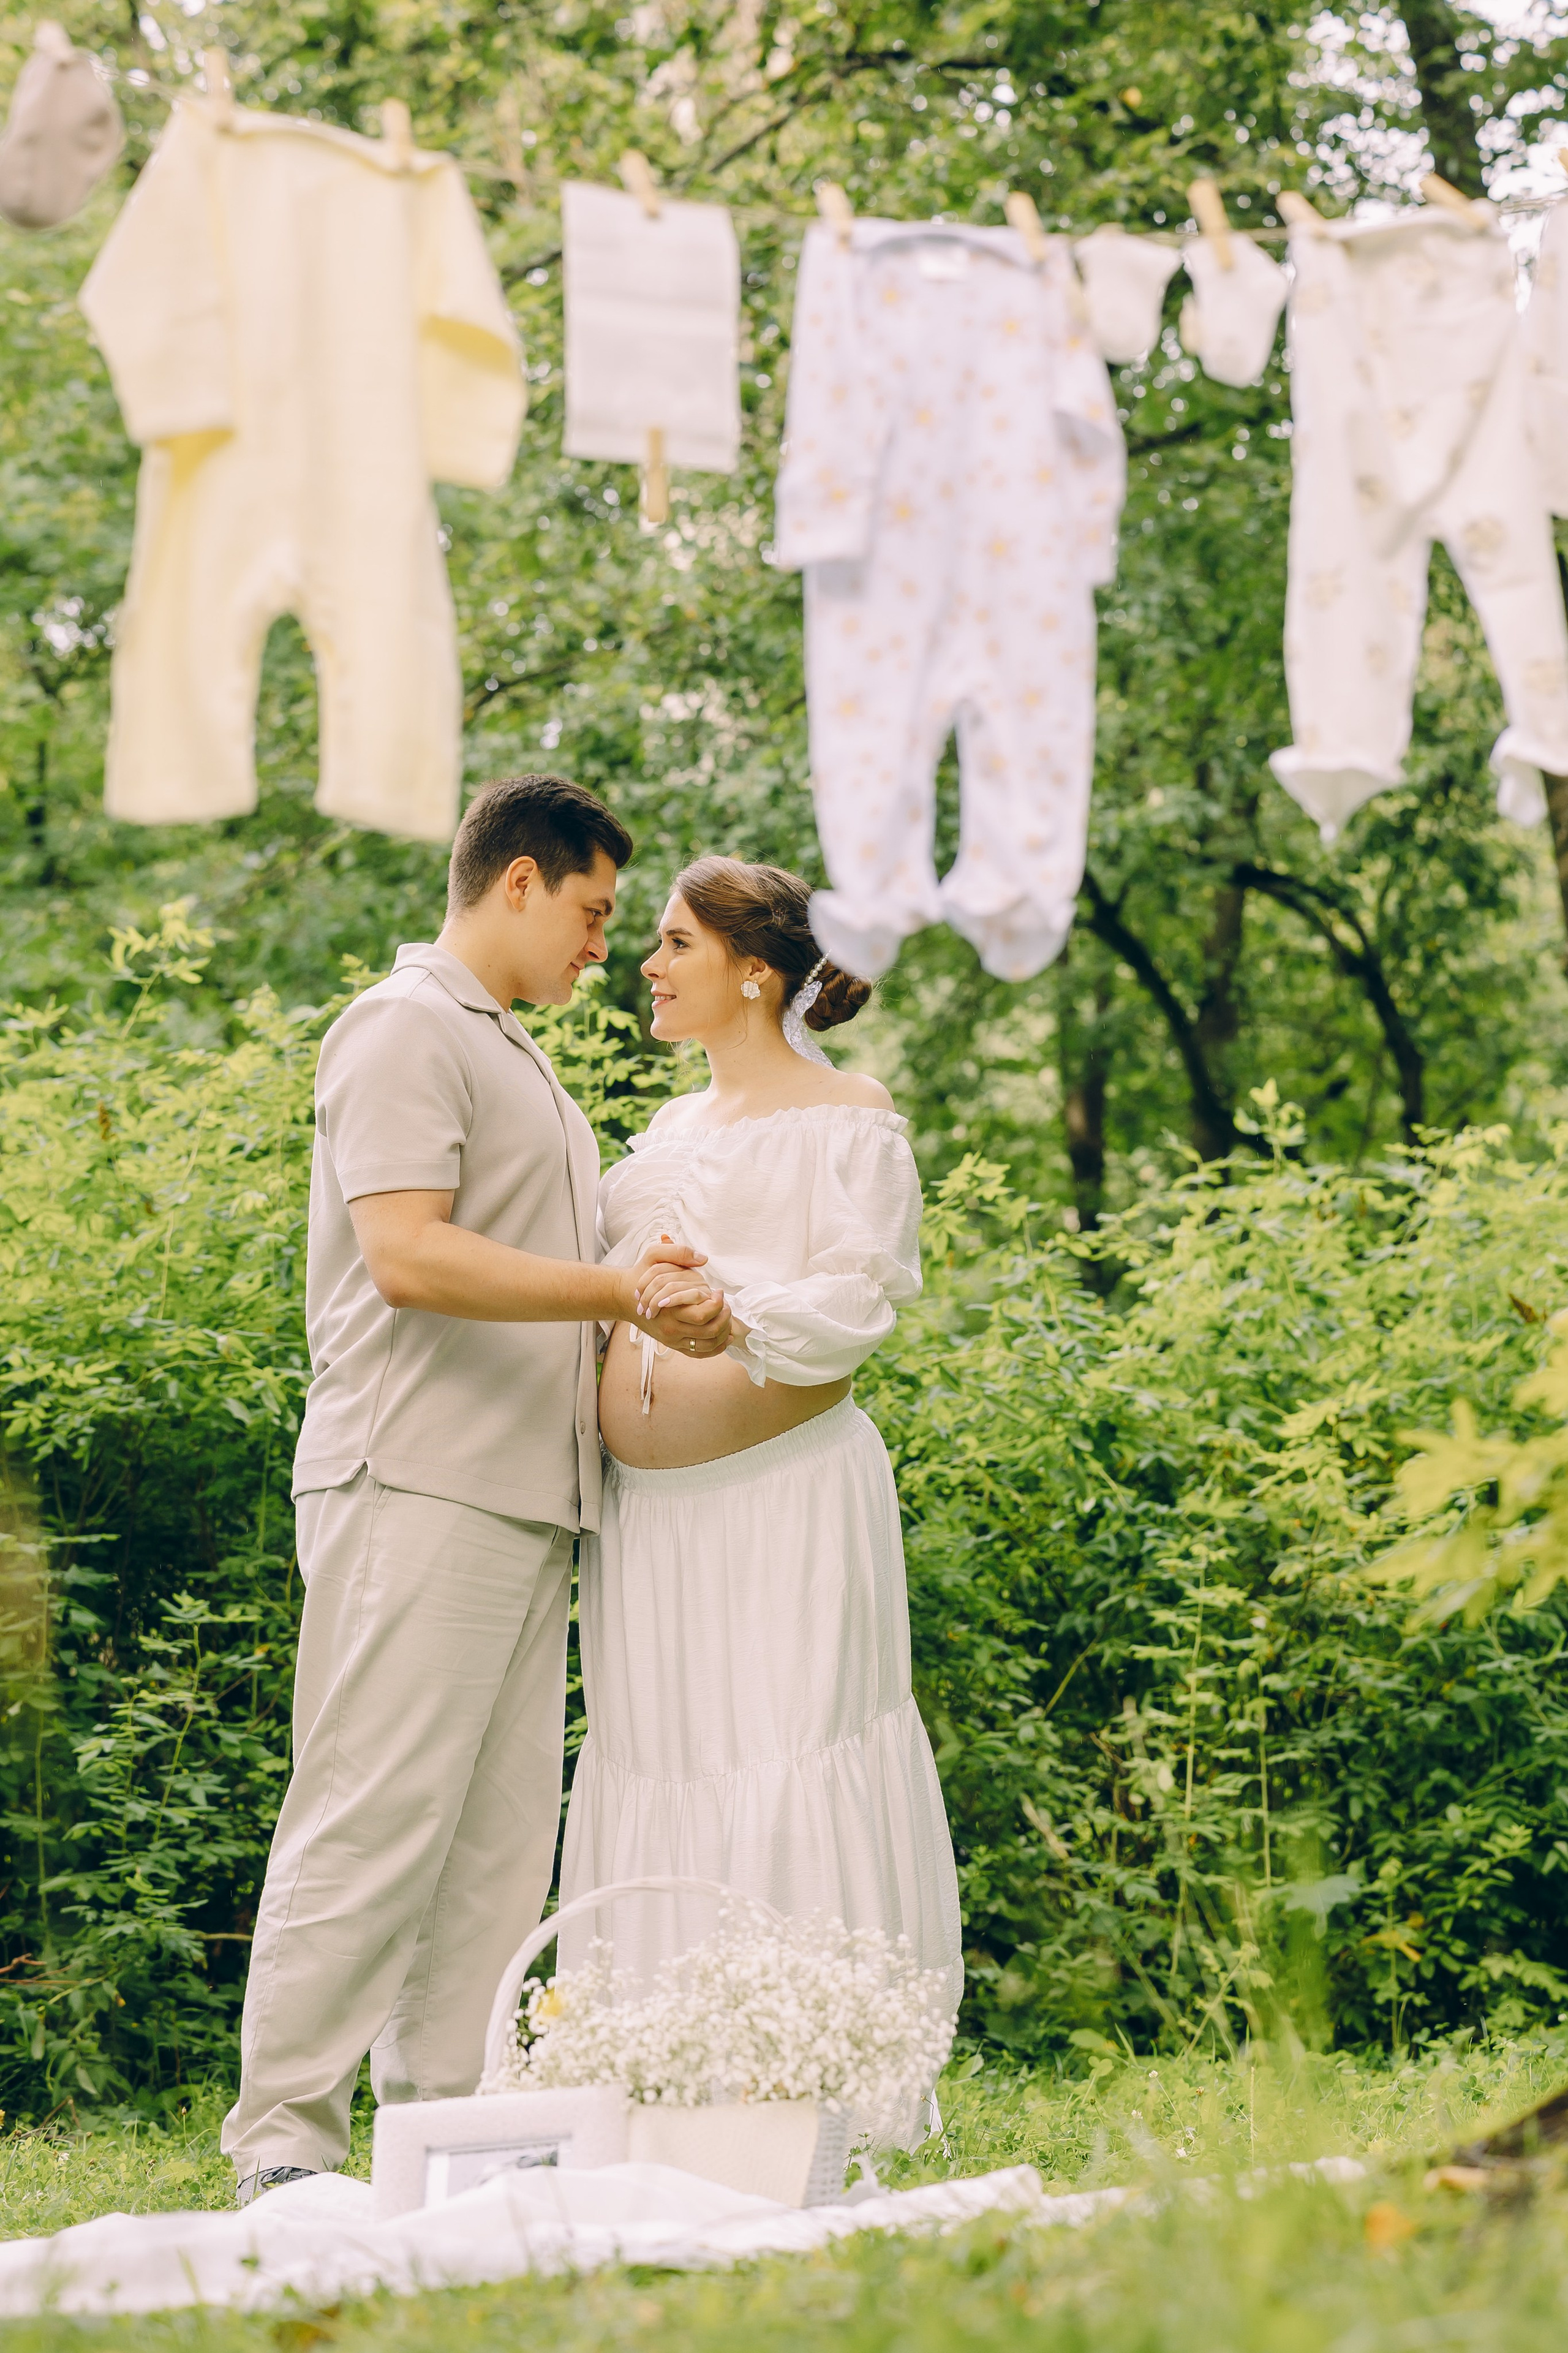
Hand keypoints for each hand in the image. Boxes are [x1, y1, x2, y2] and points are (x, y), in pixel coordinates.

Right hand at [625, 1236, 730, 1355]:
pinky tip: (724, 1336)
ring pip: (708, 1344)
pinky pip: (699, 1353)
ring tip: (726, 1317)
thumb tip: (703, 1259)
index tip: (719, 1292)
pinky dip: (715, 1348)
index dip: (719, 1303)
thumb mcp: (654, 1255)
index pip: (704, 1314)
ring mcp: (673, 1340)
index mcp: (670, 1309)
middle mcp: (671, 1329)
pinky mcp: (674, 1345)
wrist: (624, 1297)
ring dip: (723, 1333)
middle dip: (725, 1318)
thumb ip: (678, 1252)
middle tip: (727, 1305)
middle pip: (710, 1332)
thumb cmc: (641, 1275)